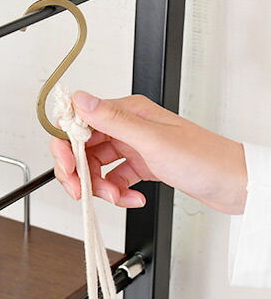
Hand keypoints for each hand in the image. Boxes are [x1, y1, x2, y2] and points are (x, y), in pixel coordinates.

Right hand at [50, 90, 247, 214]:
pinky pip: (114, 179)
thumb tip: (79, 100)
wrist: (234, 184)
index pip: (79, 122)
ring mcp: (133, 146)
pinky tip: (131, 198)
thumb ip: (112, 119)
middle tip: (81, 190)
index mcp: (128, 111)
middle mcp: (128, 126)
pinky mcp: (140, 165)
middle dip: (79, 172)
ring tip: (114, 197)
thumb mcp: (152, 139)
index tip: (66, 165)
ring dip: (99, 186)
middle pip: (83, 147)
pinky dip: (117, 192)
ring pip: (96, 166)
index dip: (66, 144)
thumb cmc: (204, 158)